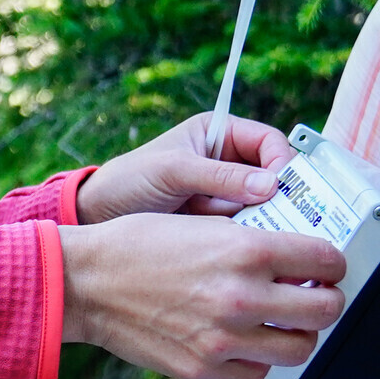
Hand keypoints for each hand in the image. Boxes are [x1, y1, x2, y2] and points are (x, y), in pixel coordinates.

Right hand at [58, 212, 344, 378]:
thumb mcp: (202, 221)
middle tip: (314, 296)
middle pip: (326, 310)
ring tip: (281, 323)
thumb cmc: (136, 246)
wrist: (86, 283)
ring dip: (297, 335)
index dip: (332, 263)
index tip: (325, 267)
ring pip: (301, 349)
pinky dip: (258, 361)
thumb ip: (252, 240)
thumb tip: (293, 255)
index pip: (326, 260)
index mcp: (246, 249)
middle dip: (326, 301)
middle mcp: (243, 295)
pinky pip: (259, 374)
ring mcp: (225, 338)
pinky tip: (244, 342)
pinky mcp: (205, 369)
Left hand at [76, 114, 295, 223]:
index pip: (269, 142)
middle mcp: (228, 163)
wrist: (98, 217)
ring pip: (265, 207)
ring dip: (259, 220)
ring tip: (243, 232)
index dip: (281, 162)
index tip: (280, 188)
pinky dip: (243, 237)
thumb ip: (219, 176)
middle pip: (274, 177)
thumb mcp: (173, 172)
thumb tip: (270, 184)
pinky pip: (246, 229)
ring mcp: (225, 196)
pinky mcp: (218, 225)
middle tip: (279, 218)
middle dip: (276, 197)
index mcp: (220, 134)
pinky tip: (231, 244)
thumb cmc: (129, 181)